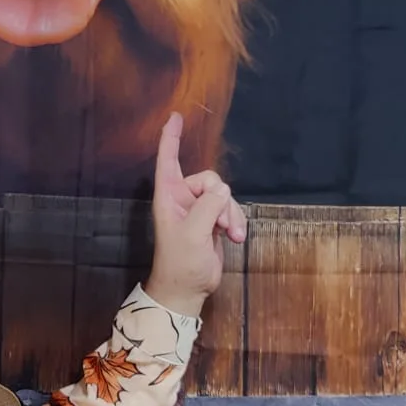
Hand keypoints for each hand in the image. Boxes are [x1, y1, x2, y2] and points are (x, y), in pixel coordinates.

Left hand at [144, 112, 246, 317]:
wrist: (188, 288)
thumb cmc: (180, 261)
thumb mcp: (193, 233)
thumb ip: (208, 207)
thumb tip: (223, 190)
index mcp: (168, 196)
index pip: (168, 160)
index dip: (171, 138)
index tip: (175, 116)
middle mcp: (182, 199)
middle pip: (210, 180)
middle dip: (222, 201)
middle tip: (221, 225)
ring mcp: (198, 210)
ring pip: (224, 196)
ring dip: (232, 214)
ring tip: (231, 235)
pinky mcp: (212, 222)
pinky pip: (230, 210)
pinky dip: (236, 222)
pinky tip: (236, 238)